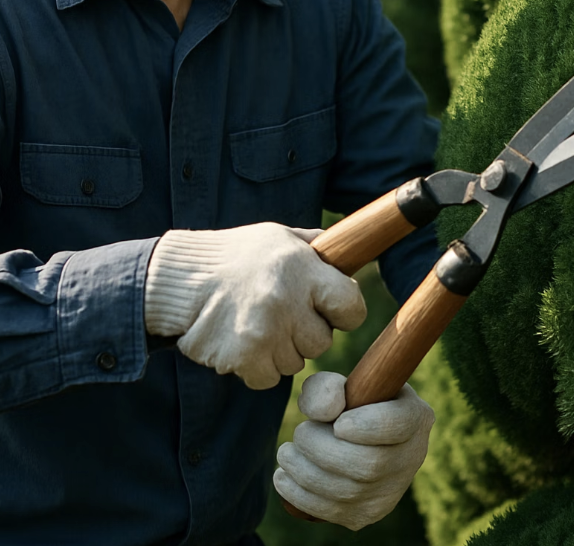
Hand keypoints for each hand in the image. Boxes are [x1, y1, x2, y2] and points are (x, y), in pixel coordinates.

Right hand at [144, 224, 365, 389]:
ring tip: (255, 322)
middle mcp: (288, 301)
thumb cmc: (235, 255)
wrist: (179, 278)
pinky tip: (241, 341)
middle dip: (304, 332)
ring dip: (279, 350)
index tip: (327, 308)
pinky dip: (257, 367)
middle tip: (278, 312)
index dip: (341, 311)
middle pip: (322, 341)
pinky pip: (268, 379)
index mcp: (303, 268)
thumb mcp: (279, 236)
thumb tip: (349, 250)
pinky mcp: (244, 358)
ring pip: (295, 362)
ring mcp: (266, 332)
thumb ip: (315, 248)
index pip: (351, 307)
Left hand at [274, 371, 434, 529]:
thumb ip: (327, 388)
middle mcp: (412, 457)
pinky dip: (301, 496)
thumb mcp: (343, 384)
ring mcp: (392, 491)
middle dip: (322, 449)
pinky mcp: (368, 514)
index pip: (398, 425)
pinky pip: (334, 511)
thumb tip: (323, 411)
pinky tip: (284, 477)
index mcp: (415, 416)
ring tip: (286, 453)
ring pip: (348, 492)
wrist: (360, 437)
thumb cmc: (351, 402)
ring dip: (306, 472)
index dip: (367, 426)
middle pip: (368, 464)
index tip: (338, 423)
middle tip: (299, 433)